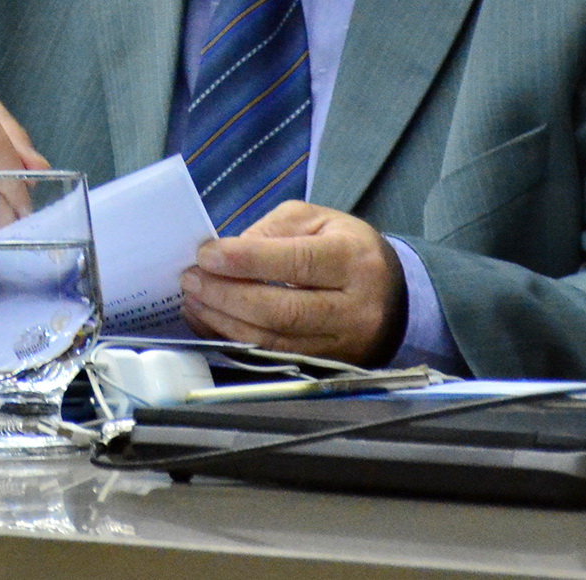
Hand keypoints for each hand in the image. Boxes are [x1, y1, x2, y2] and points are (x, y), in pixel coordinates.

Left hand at [181, 201, 407, 364]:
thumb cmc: (346, 248)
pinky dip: (235, 341)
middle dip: (227, 295)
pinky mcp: (328, 365)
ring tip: (192, 300)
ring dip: (225, 322)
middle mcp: (353, 308)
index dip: (246, 260)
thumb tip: (229, 252)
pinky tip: (210, 322)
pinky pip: (274, 358)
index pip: (296, 263)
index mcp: (352, 260)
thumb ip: (272, 230)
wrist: (395, 295)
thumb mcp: (316, 220)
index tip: (206, 255)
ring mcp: (342, 344)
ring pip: (275, 341)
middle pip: (283, 310)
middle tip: (190, 279)